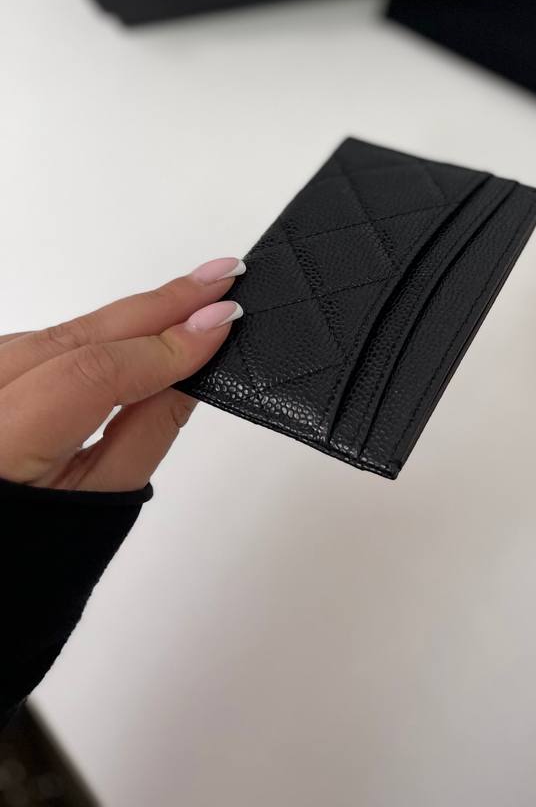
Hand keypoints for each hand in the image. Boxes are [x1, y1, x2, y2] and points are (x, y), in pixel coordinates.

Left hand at [0, 258, 244, 491]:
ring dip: (128, 316)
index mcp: (3, 445)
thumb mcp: (102, 499)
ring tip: (194, 296)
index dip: (163, 343)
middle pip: (75, 336)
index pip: (92, 374)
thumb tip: (196, 360)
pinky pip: (43, 339)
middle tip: (222, 278)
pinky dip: (92, 332)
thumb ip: (151, 426)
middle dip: (156, 304)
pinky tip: (136, 326)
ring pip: (59, 331)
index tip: (224, 320)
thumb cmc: (33, 548)